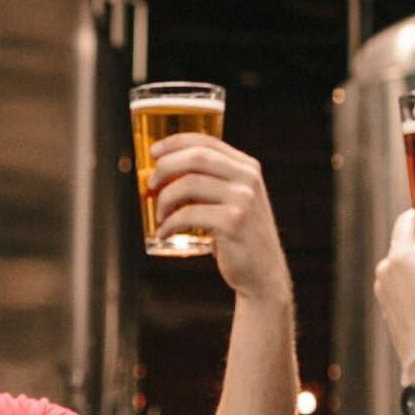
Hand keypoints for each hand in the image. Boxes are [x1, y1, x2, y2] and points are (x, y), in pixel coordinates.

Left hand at [150, 133, 292, 302]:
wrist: (263, 273)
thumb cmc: (238, 237)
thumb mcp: (231, 201)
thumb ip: (208, 183)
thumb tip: (160, 174)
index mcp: (247, 167)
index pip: (207, 142)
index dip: (175, 142)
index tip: (153, 152)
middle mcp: (248, 178)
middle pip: (197, 157)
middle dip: (165, 168)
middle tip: (151, 185)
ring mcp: (244, 200)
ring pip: (189, 184)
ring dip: (165, 199)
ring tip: (160, 216)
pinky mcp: (234, 223)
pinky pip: (189, 214)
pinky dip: (169, 223)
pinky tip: (164, 233)